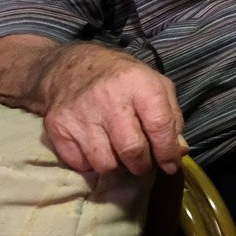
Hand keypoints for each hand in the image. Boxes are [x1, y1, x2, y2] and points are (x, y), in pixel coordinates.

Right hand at [39, 44, 185, 175]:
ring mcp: (80, 115)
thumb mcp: (156, 86)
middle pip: (132, 150)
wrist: (71, 68)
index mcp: (139, 85)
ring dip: (118, 167)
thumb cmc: (123, 79)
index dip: (167, 152)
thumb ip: (172, 118)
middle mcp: (109, 99)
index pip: (159, 126)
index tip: (170, 165)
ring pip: (106, 164)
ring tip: (120, 155)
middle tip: (144, 163)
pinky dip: (92, 164)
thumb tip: (178, 152)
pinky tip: (98, 148)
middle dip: (143, 165)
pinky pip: (81, 164)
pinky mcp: (58, 128)